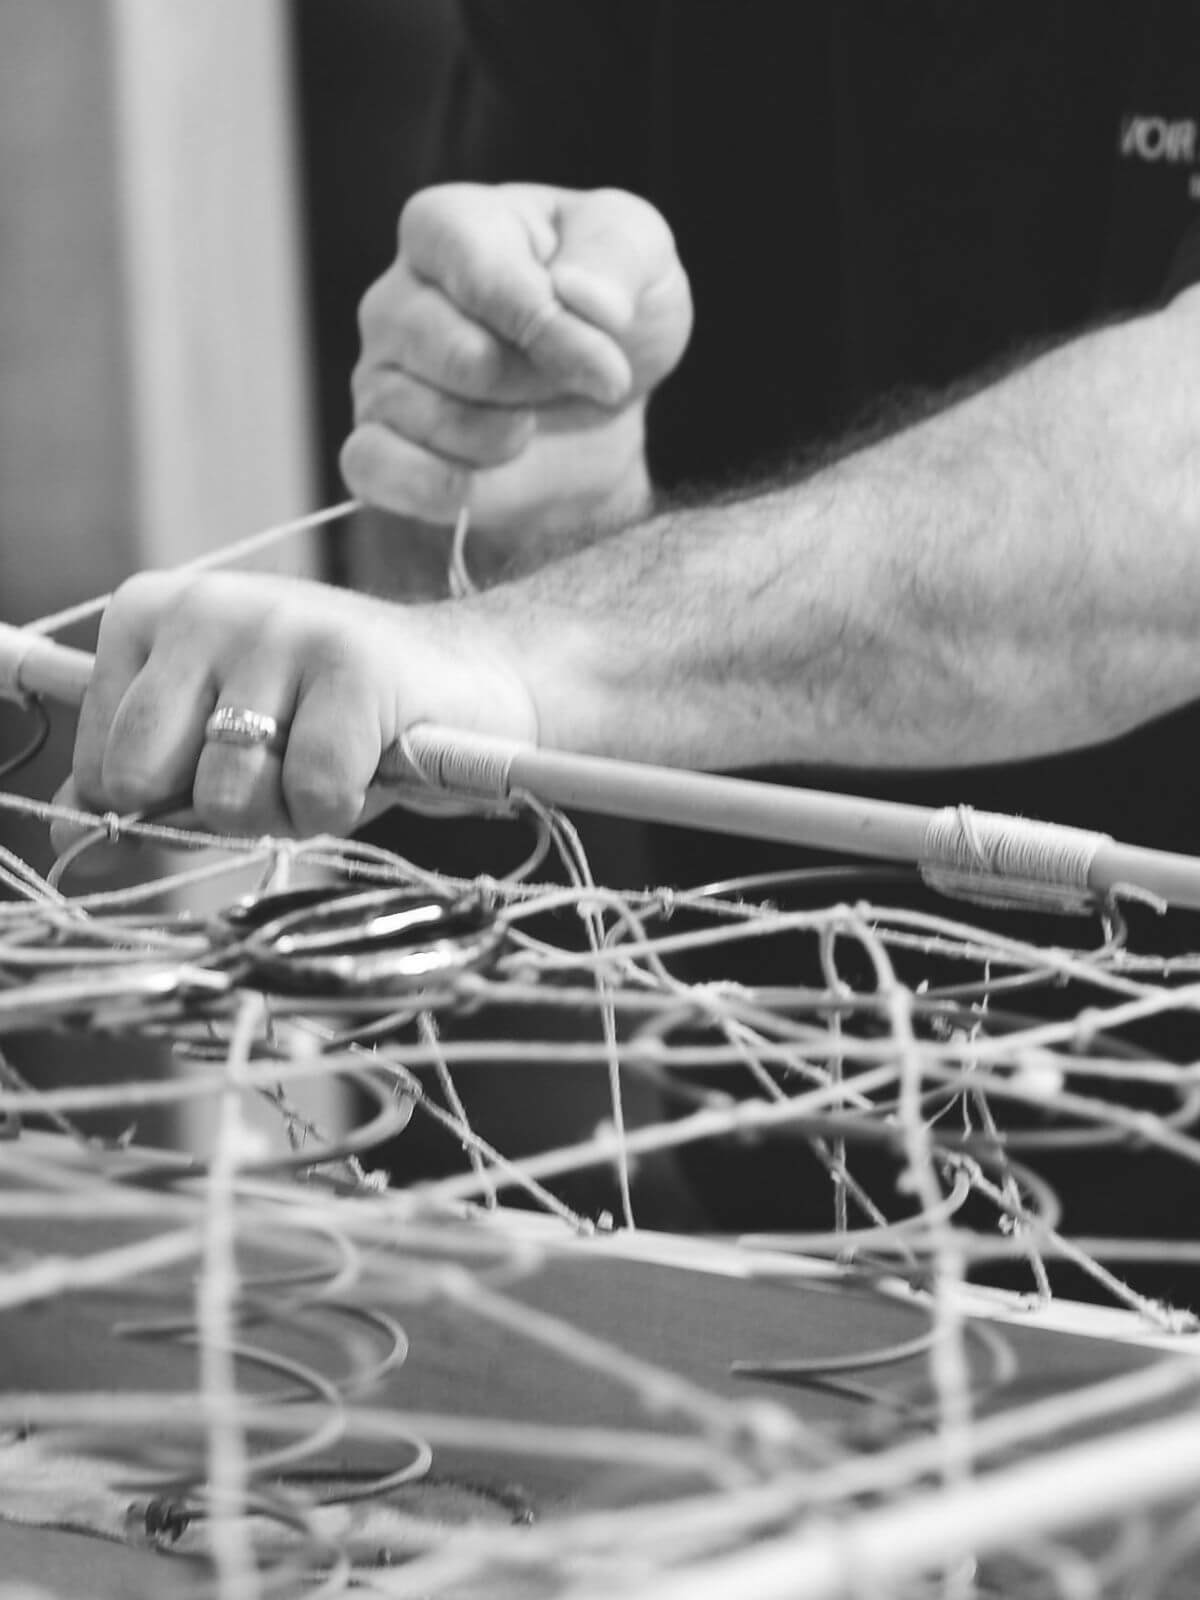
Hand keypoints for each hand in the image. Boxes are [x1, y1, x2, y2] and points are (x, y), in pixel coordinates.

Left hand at [55, 570, 536, 839]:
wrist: (474, 681)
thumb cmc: (337, 721)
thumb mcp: (222, 742)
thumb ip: (147, 784)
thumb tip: (79, 849)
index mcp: (151, 612)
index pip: (99, 764)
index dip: (169, 800)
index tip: (230, 765)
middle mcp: (205, 606)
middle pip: (142, 777)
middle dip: (211, 809)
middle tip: (276, 776)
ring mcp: (281, 628)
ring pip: (226, 793)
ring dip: (286, 813)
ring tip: (330, 764)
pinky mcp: (355, 664)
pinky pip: (312, 792)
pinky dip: (343, 809)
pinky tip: (371, 766)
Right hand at [341, 183, 691, 546]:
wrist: (601, 411)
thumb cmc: (613, 318)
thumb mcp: (645, 258)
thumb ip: (618, 253)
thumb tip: (580, 292)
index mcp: (450, 226)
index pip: (478, 270)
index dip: (545, 327)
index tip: (609, 372)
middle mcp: (395, 296)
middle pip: (459, 356)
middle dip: (533, 387)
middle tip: (562, 385)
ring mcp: (376, 375)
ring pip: (422, 418)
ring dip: (500, 441)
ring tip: (527, 424)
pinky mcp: (373, 448)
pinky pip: (374, 468)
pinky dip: (436, 485)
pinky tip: (481, 478)